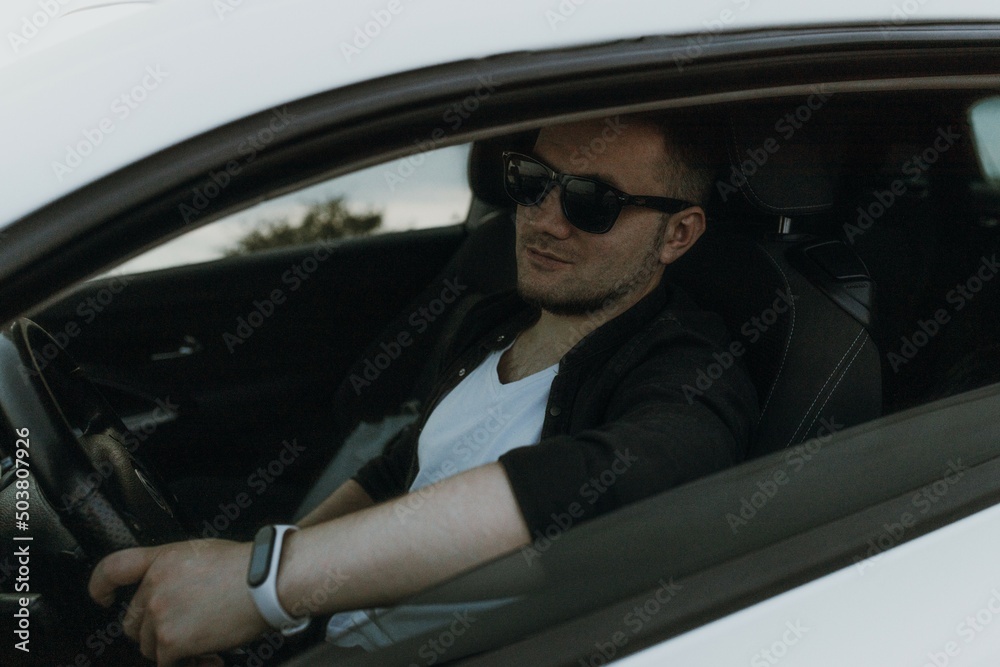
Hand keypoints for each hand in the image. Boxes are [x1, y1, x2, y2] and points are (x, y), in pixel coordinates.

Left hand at [88, 539, 269, 664]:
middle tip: (182, 630)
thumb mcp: (204, 554)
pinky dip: (186, 662)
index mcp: (163, 559)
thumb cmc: (248, 567)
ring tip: (202, 640)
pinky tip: (209, 655)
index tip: (102, 598)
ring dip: (171, 648)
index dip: (100, 585)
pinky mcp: (170, 641)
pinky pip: (166, 662)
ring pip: (148, 645)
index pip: (113, 568)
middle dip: (153, 630)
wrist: (267, 581)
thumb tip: (170, 591)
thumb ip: (175, 569)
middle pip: (132, 621)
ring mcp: (160, 614)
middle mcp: (154, 585)